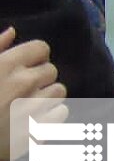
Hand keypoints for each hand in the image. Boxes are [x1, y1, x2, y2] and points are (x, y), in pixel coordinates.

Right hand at [0, 28, 68, 160]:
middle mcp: (23, 83)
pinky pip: (61, 112)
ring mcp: (33, 107)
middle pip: (51, 71)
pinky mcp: (39, 129)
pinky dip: (51, 115)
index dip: (35, 57)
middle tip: (22, 90)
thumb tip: (13, 30)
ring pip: (59, 91)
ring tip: (27, 104)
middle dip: (39, 78)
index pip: (42, 48)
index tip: (26, 66)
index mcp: (5, 65)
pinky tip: (34, 119)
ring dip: (47, 96)